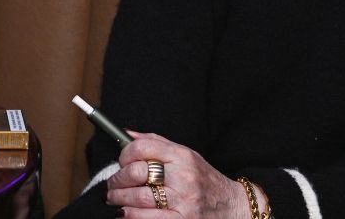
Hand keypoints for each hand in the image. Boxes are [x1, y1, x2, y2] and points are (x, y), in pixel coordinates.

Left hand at [105, 132, 252, 217]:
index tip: (119, 161)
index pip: (143, 147)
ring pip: (139, 198)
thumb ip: (155, 143)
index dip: (124, 154)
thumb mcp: (186, 155)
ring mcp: (183, 202)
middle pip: (137, 173)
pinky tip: (126, 213)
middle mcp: (183, 177)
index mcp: (182, 156)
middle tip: (111, 185)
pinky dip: (131, 216)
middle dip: (117, 180)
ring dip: (119, 199)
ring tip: (114, 199)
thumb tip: (125, 134)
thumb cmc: (205, 181)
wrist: (233, 208)